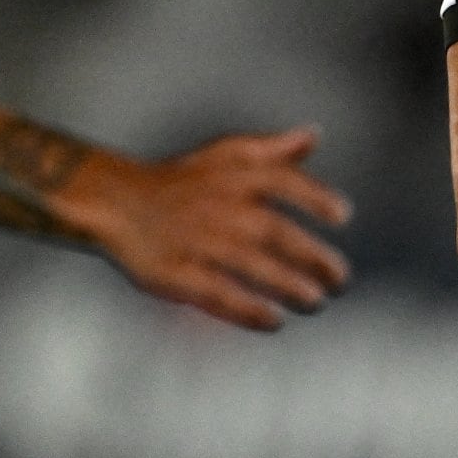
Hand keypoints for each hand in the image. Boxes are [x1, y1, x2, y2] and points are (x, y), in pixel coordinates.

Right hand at [76, 127, 352, 331]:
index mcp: (233, 177)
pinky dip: (247, 309)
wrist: (115, 202)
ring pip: (251, 265)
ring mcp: (197, 241)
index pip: (283, 181)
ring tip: (315, 302)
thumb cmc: (180, 181)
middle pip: (275, 232)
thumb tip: (312, 135)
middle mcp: (219, 207)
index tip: (342, 215)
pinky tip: (274, 321)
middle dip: (313, 257)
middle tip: (340, 279)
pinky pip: (217, 293)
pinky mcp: (176, 272)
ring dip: (288, 286)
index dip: (315, 197)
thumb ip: (271, 150)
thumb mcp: (224, 154)